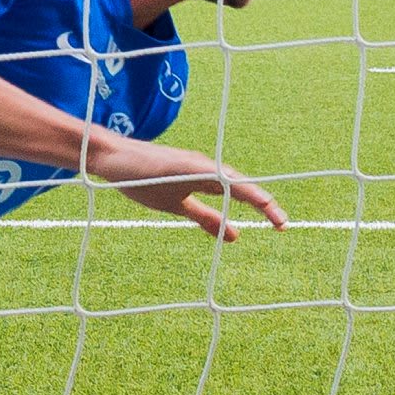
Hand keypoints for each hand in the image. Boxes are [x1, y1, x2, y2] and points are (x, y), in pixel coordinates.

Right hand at [87, 136, 285, 240]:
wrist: (111, 159)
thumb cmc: (142, 180)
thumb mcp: (178, 205)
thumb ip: (205, 218)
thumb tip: (234, 235)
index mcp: (205, 178)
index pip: (240, 193)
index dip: (261, 207)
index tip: (280, 226)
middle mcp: (204, 167)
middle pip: (240, 184)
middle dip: (263, 202)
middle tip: (283, 223)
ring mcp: (191, 163)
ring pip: (228, 177)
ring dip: (248, 192)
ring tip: (267, 205)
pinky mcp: (176, 163)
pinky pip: (204, 173)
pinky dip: (221, 181)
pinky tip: (232, 187)